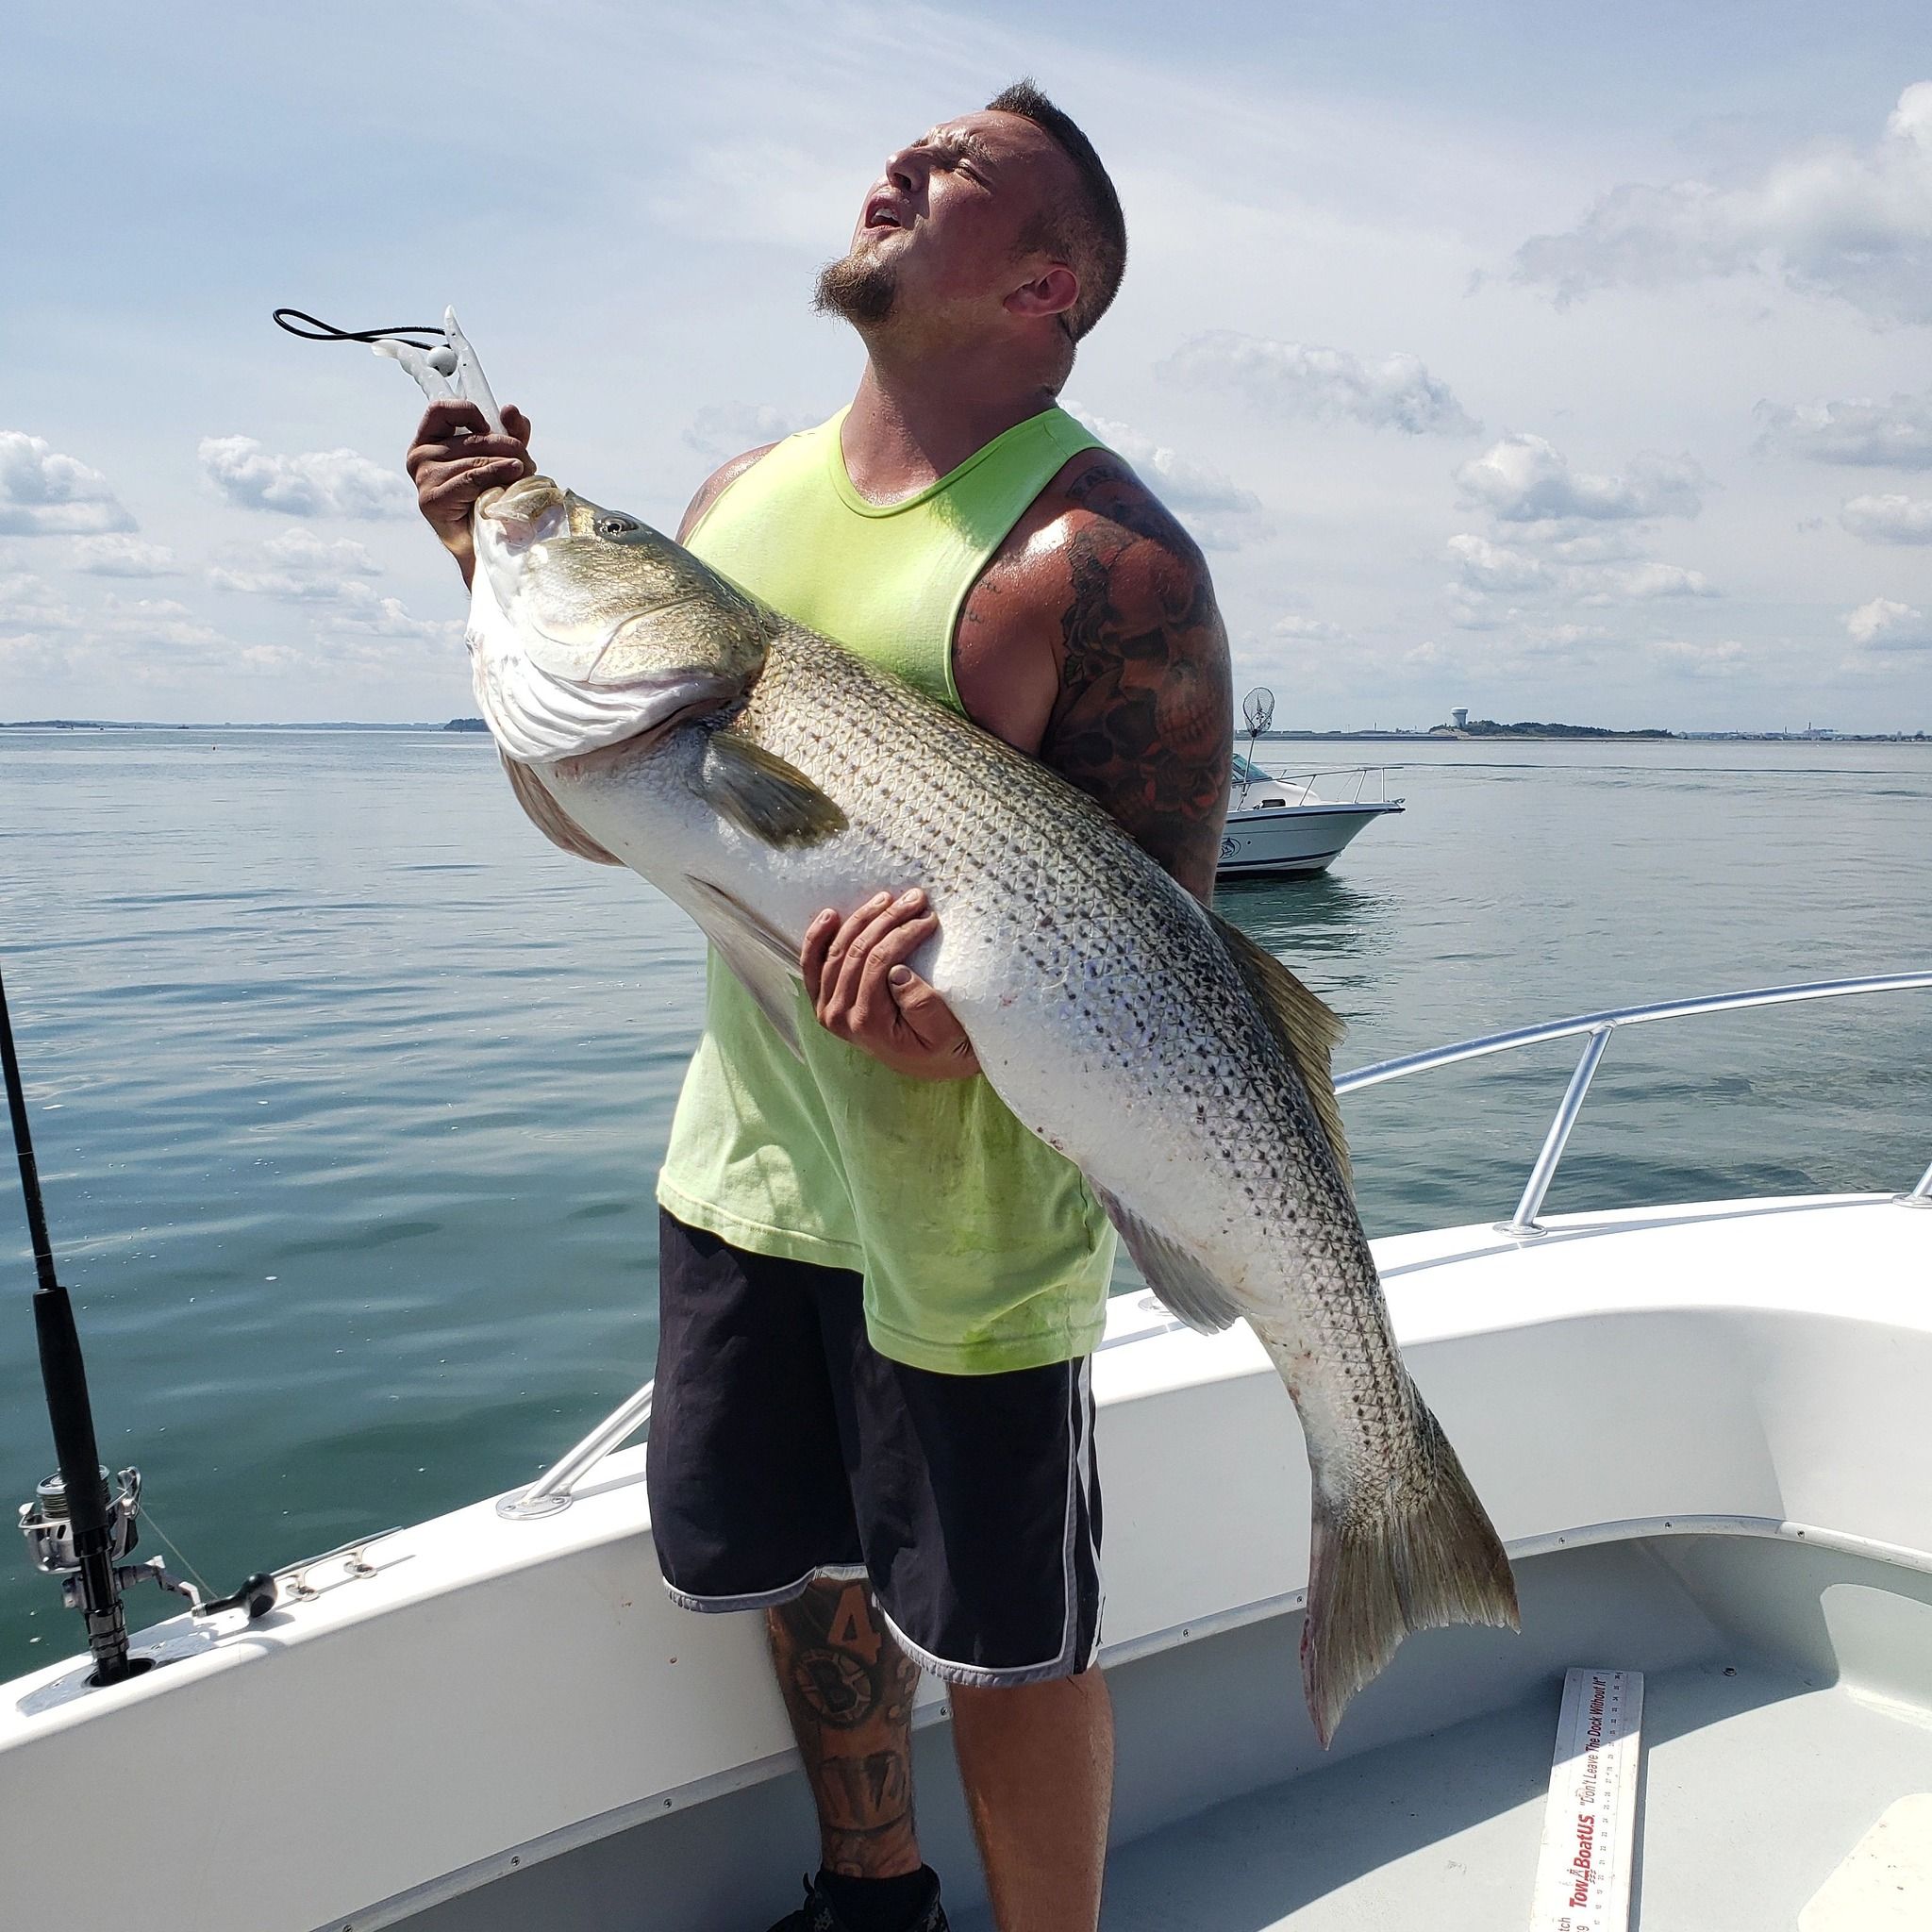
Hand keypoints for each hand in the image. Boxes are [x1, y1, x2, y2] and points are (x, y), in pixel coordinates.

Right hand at [406, 400, 535, 583]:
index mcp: (429, 440)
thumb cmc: (491, 498)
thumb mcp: (503, 457)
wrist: (487, 544)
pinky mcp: (432, 500)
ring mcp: (423, 478)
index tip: (491, 426)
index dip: (469, 411)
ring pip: (474, 458)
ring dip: (507, 464)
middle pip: (470, 438)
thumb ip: (509, 433)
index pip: (441, 409)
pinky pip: (471, 478)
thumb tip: (510, 410)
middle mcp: (419, 456)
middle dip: (506, 446)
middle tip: (525, 461)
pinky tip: (511, 477)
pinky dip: (495, 475)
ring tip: (522, 475)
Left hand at [801, 888, 979, 1080]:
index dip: (903, 933)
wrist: (933, 1064)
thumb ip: (922, 1005)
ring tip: (886, 898)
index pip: (878, 962)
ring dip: (860, 919)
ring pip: (836, 951)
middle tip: (915, 898)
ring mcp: (828, 1009)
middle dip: (887, 919)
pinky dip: (818, 938)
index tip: (929, 915)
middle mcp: (840, 1017)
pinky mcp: (825, 1001)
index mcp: (868, 1023)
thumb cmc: (943, 1045)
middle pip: (857, 952)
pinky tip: (830, 915)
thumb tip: (897, 971)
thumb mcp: (944, 1031)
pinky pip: (813, 965)